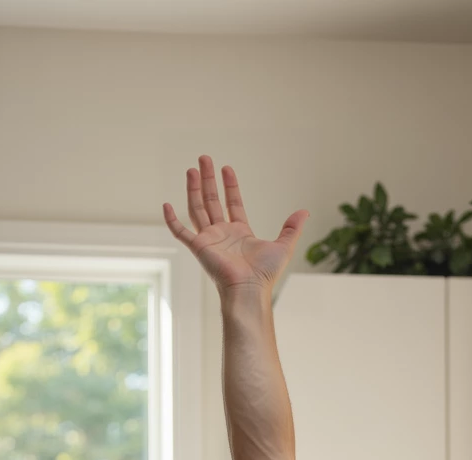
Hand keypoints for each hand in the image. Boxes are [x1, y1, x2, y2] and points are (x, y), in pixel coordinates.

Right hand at [163, 155, 308, 292]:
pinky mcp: (198, 247)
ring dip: (193, 189)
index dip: (230, 186)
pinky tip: (166, 204)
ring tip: (191, 169)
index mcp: (239, 232)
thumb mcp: (283, 246)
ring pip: (197, 208)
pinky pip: (181, 232)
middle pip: (212, 201)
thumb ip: (292, 228)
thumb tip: (305, 212)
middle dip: (208, 179)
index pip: (232, 203)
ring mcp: (209, 240)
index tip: (227, 168)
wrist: (249, 289)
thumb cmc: (265, 274)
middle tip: (204, 158)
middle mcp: (222, 234)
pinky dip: (171, 220)